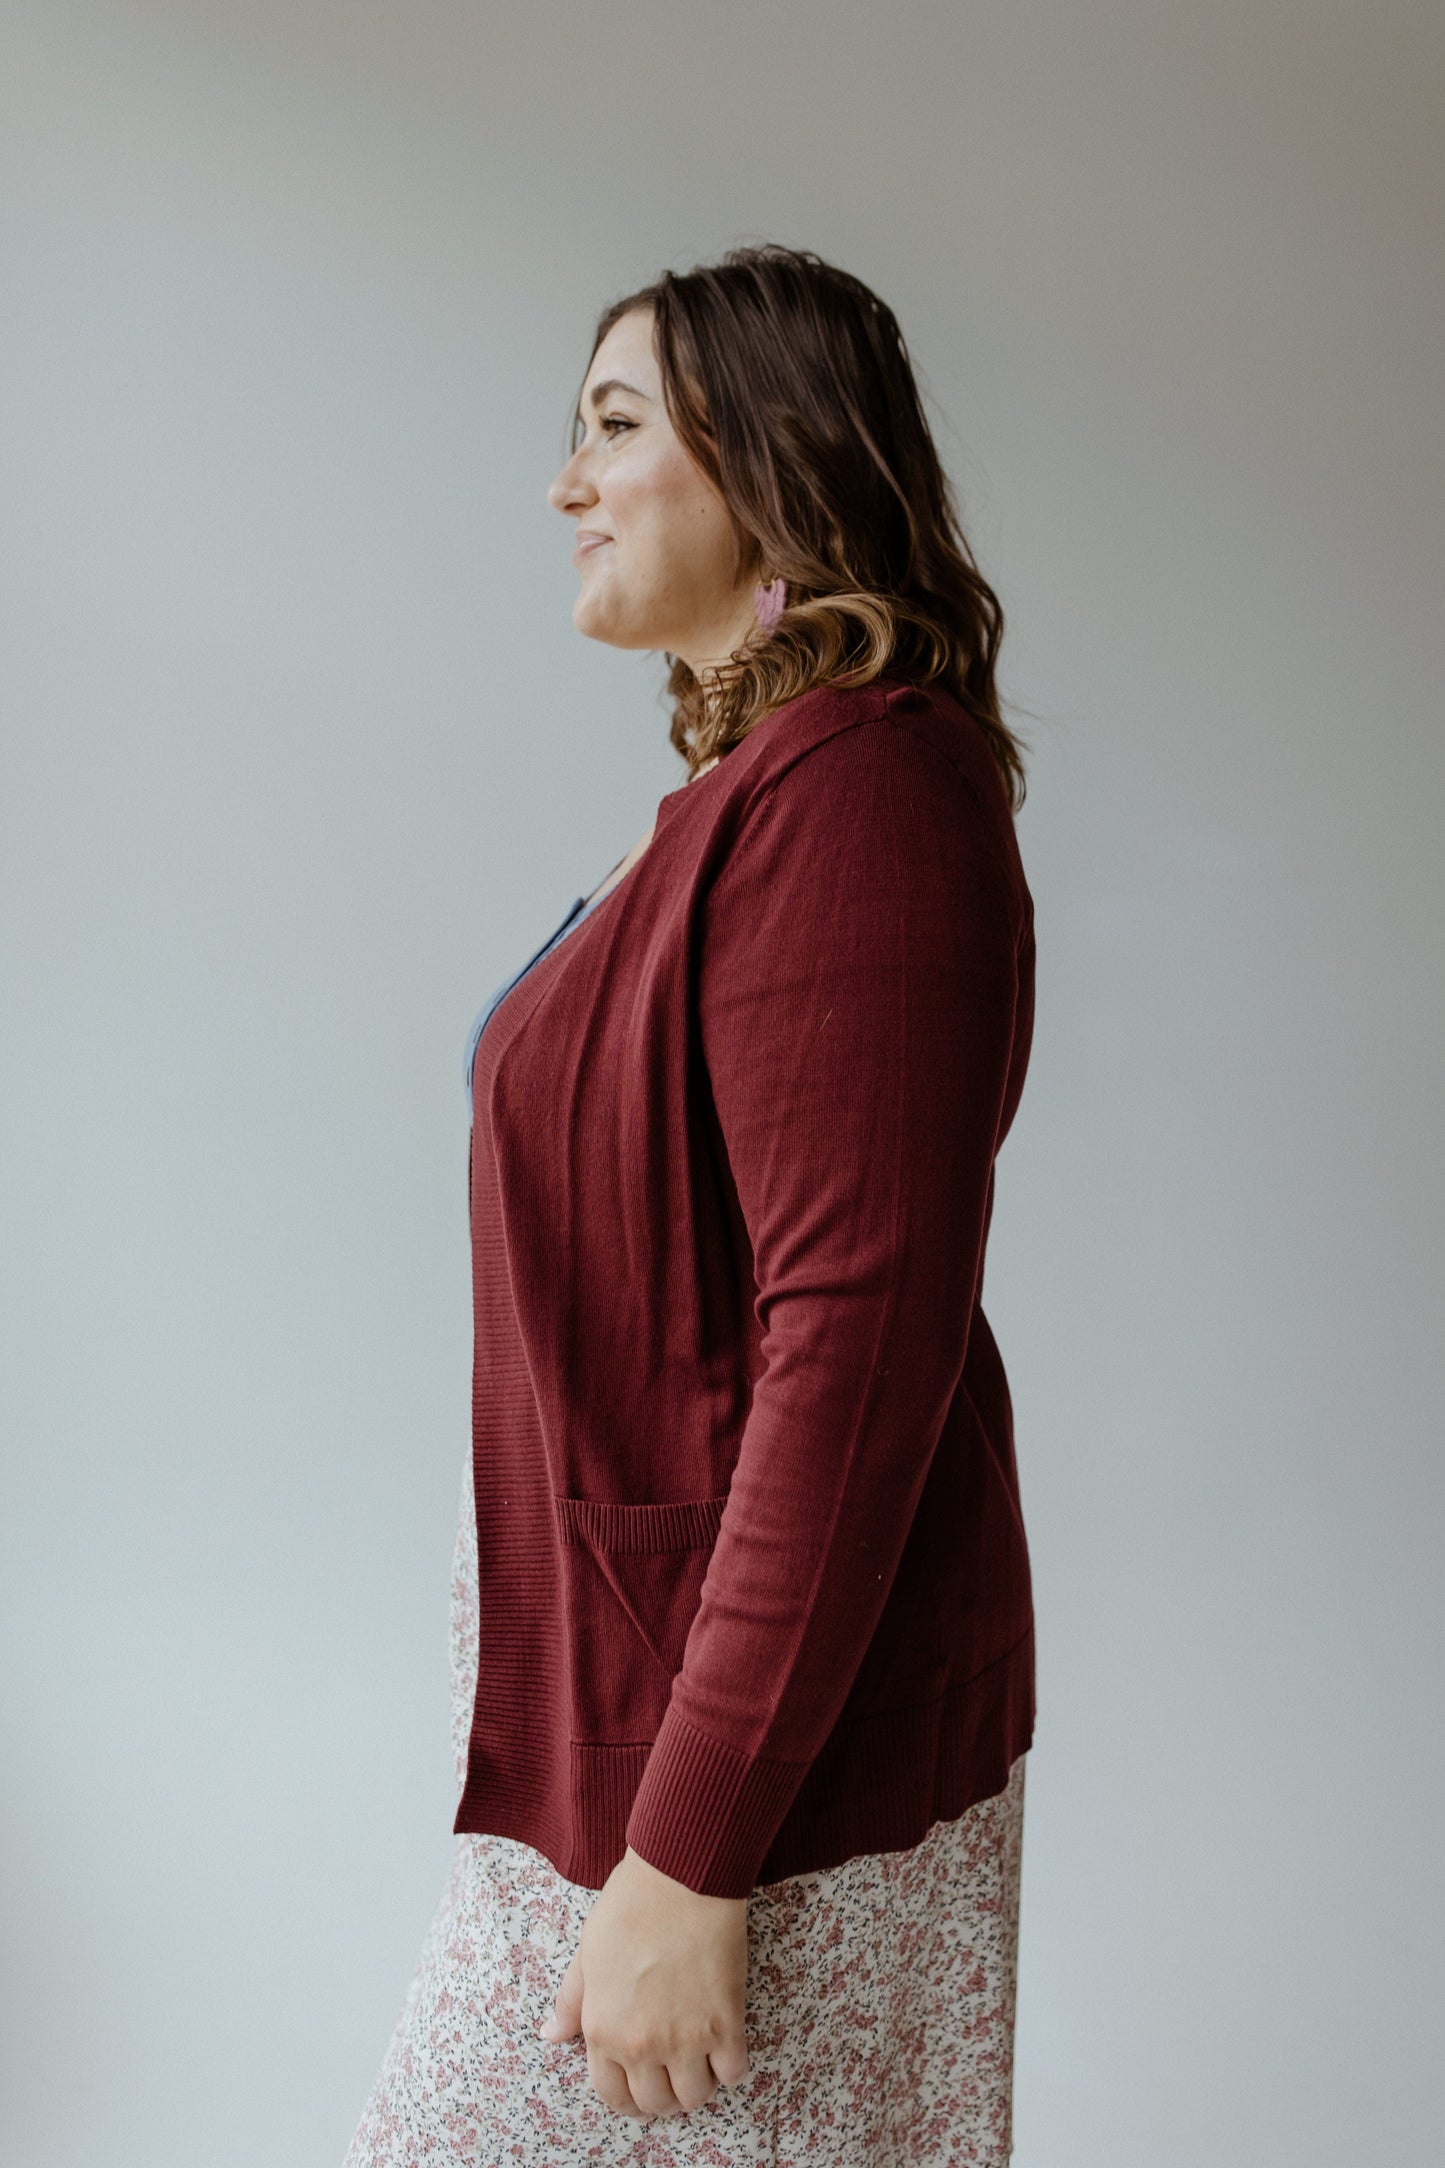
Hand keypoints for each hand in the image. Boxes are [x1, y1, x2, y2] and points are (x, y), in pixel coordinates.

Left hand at [538, 1844, 750, 2119]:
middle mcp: (640, 2045)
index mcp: (602, 2030)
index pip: (613, 2095)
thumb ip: (572, 2001)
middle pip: (656, 2104)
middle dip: (664, 2095)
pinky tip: (726, 2041)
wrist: (679, 1877)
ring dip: (699, 2084)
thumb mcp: (588, 1953)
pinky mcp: (725, 2025)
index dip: (629, 2098)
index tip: (642, 2086)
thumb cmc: (629, 1906)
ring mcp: (685, 2040)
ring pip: (695, 2097)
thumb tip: (550, 2035)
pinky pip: (734, 2072)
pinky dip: (731, 2065)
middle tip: (674, 2071)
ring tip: (701, 2058)